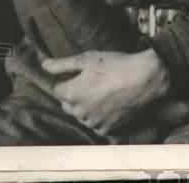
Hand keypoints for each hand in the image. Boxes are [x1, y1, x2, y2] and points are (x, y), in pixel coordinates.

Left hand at [41, 48, 170, 135]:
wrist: (146, 79)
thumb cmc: (117, 65)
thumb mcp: (88, 58)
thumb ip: (62, 64)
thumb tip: (43, 65)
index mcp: (71, 94)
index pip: (57, 90)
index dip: (69, 80)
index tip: (83, 74)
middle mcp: (79, 112)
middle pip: (68, 104)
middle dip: (76, 95)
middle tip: (95, 82)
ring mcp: (93, 123)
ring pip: (82, 115)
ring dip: (88, 106)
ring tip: (105, 92)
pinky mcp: (107, 129)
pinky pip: (97, 124)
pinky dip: (101, 117)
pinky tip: (112, 104)